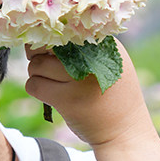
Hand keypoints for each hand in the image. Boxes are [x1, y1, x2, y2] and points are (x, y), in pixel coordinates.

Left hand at [24, 41, 152, 147]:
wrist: (125, 131)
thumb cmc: (111, 95)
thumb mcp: (107, 63)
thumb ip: (82, 48)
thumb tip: (39, 37)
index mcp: (102, 43)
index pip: (63, 29)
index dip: (49, 39)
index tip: (50, 51)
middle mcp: (91, 57)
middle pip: (44, 45)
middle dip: (38, 57)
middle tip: (47, 69)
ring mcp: (79, 78)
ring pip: (35, 65)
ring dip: (36, 75)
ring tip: (52, 84)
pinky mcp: (68, 99)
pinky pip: (34, 85)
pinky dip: (35, 89)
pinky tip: (49, 96)